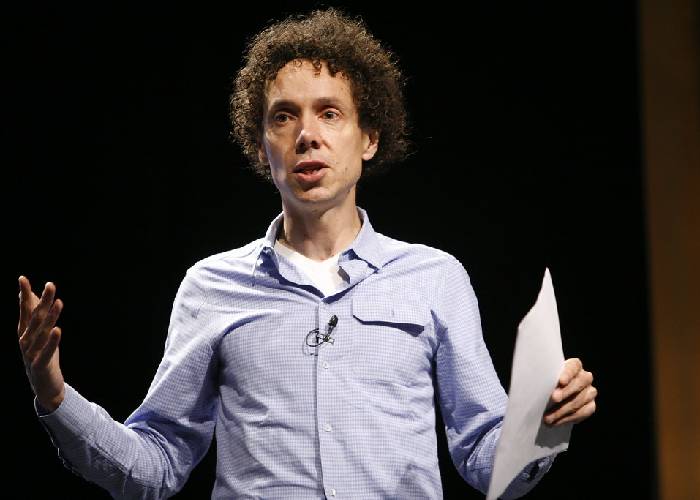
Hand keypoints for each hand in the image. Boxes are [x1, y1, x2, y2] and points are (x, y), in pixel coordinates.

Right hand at [17, 276, 64, 411]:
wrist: (44, 386)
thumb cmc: (42, 355)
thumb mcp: (38, 333)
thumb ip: (32, 314)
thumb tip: (24, 294)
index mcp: (25, 331)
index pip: (25, 309)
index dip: (24, 294)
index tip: (22, 278)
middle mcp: (25, 340)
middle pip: (35, 318)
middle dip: (43, 301)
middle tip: (51, 285)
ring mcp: (31, 353)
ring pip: (41, 333)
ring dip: (51, 317)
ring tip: (58, 302)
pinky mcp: (40, 365)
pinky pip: (46, 352)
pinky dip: (52, 341)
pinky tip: (57, 330)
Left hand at [544, 358, 596, 425]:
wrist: (550, 399)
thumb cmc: (545, 384)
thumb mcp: (544, 379)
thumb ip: (545, 379)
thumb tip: (540, 387)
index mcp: (573, 366)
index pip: (574, 366)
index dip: (568, 373)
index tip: (560, 381)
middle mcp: (584, 377)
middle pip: (580, 382)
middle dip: (566, 391)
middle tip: (554, 398)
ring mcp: (590, 391)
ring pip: (580, 399)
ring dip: (563, 409)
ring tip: (548, 417)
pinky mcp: (591, 405)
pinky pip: (583, 412)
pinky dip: (568, 418)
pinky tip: (556, 421)